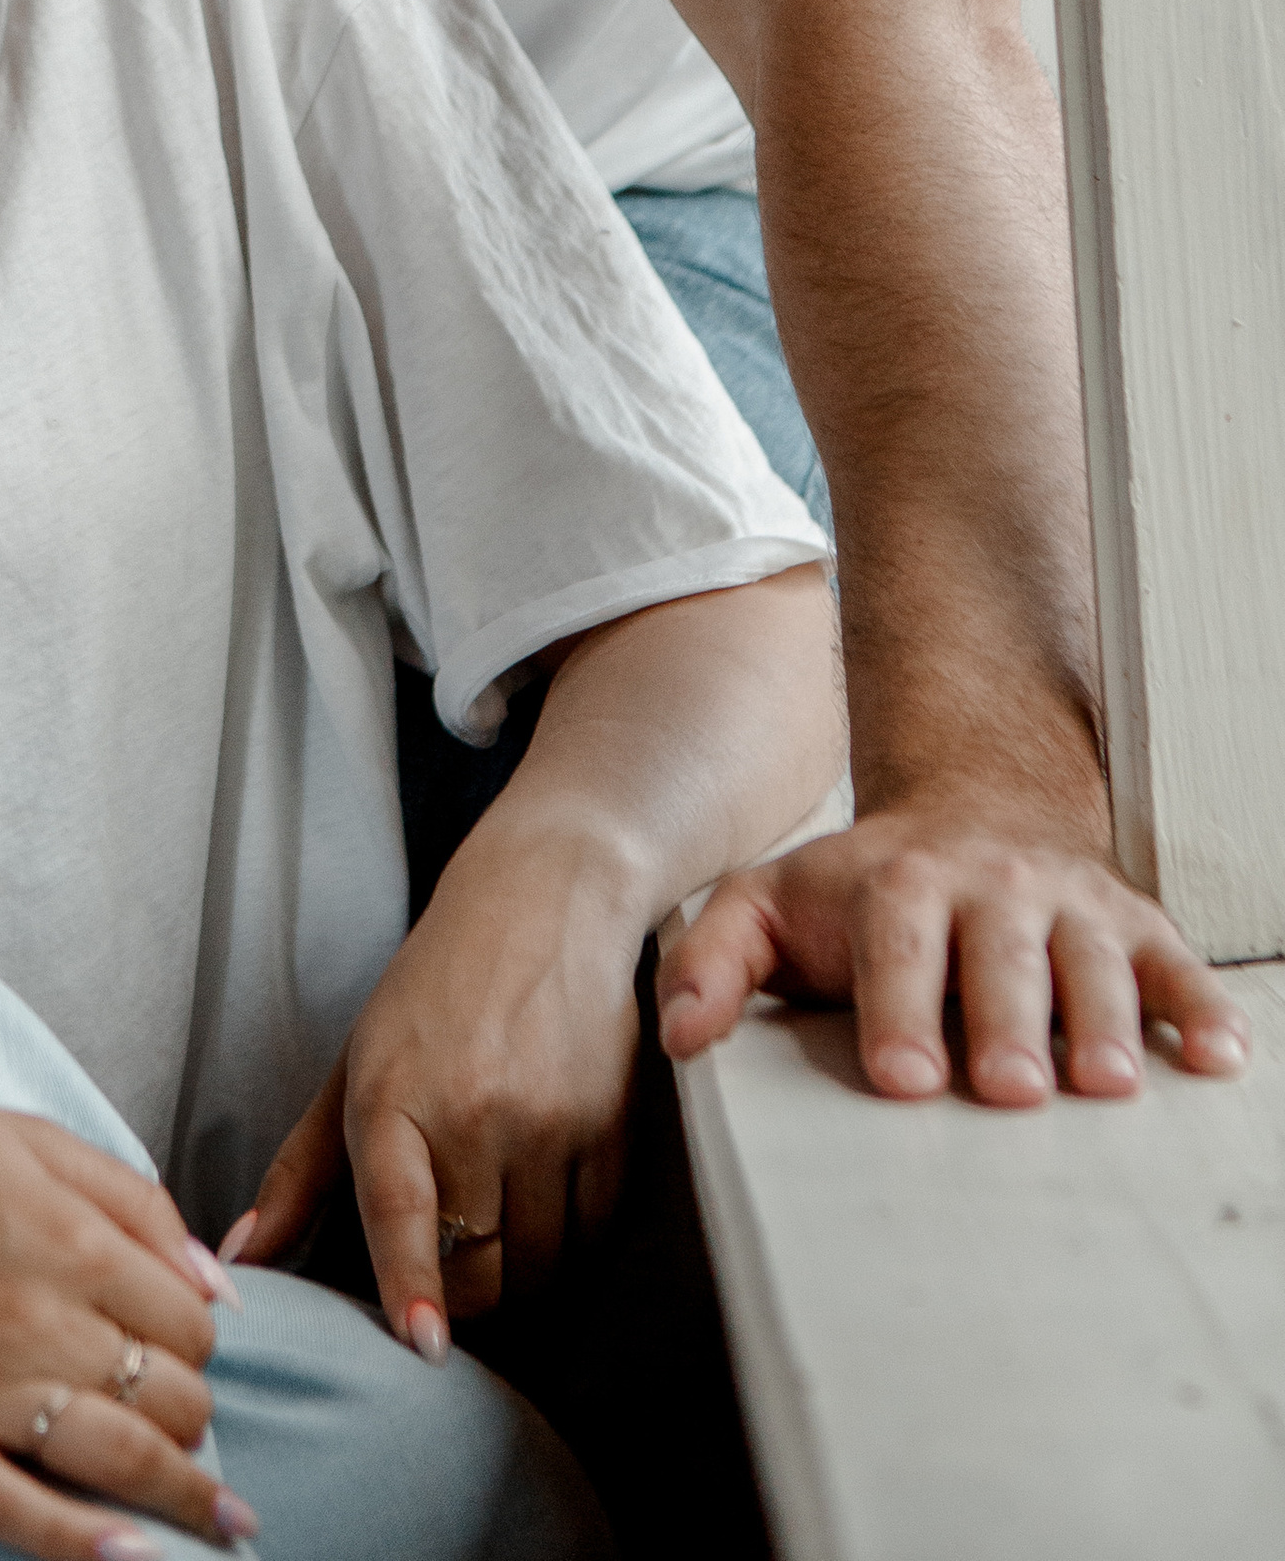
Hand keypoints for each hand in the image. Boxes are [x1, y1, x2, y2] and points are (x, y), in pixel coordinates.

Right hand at [0, 1081, 249, 1558]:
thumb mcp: (26, 1136)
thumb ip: (131, 1200)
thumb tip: (216, 1286)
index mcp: (68, 1236)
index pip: (188, 1323)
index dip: (198, 1346)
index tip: (186, 1360)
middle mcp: (35, 1317)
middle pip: (167, 1399)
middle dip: (194, 1421)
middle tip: (189, 1432)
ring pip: (116, 1460)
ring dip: (180, 1496)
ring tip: (214, 1521)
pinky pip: (17, 1514)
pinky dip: (83, 1545)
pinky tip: (131, 1557)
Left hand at [224, 813, 647, 1353]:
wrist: (540, 898)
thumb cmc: (431, 991)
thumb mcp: (352, 1065)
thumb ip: (300, 1173)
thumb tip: (243, 1259)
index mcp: (393, 1093)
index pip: (401, 1209)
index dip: (411, 1285)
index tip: (423, 1344)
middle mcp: (472, 1109)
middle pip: (476, 1270)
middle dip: (460, 1293)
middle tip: (447, 1267)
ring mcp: (547, 1118)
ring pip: (538, 1264)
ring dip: (516, 1271)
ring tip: (493, 1220)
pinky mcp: (609, 1125)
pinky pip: (590, 1232)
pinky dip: (566, 1239)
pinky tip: (542, 1196)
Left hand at [659, 796, 1251, 1101]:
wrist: (976, 807)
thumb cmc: (866, 889)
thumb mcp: (773, 902)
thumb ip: (716, 961)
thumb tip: (680, 1038)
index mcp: (898, 884)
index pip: (896, 945)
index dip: (900, 1009)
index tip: (903, 1078)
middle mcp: (990, 887)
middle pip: (1000, 956)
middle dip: (1006, 1022)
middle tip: (1009, 1090)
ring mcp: (1068, 904)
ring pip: (1092, 960)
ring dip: (1103, 1019)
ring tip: (1106, 1085)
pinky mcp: (1134, 925)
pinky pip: (1178, 964)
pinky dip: (1201, 1009)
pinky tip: (1216, 1059)